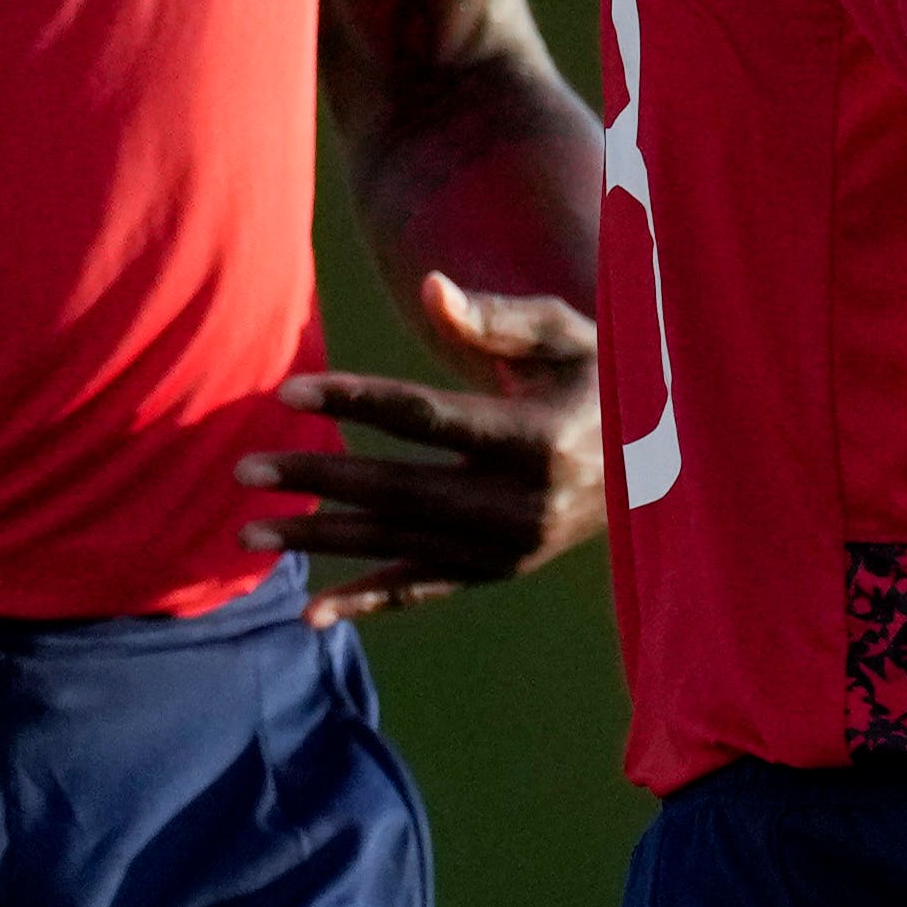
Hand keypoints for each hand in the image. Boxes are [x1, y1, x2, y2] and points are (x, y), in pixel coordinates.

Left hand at [244, 269, 600, 624]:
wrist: (662, 459)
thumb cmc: (606, 377)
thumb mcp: (569, 335)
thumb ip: (498, 318)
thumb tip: (432, 291)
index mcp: (539, 439)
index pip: (426, 419)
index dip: (354, 401)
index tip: (288, 392)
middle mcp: (524, 505)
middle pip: (399, 490)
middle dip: (318, 479)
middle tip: (244, 468)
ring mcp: (511, 549)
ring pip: (400, 546)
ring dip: (321, 541)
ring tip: (249, 532)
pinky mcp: (502, 571)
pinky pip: (425, 590)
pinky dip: (367, 604)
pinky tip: (310, 616)